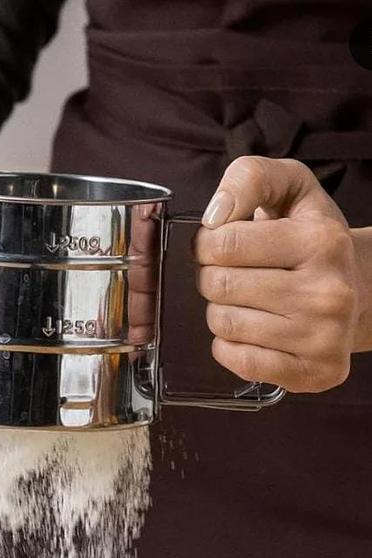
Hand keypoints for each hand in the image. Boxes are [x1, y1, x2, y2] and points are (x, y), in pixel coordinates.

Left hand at [195, 156, 365, 392]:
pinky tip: (251, 331)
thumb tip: (216, 215)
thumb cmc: (310, 240)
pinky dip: (229, 346)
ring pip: (223, 324)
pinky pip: (238, 360)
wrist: (360, 290)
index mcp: (321, 240)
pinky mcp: (313, 372)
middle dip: (213, 277)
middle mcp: (328, 292)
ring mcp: (323, 337)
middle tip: (235, 275)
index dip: (207, 243)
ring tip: (248, 302)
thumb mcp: (289, 189)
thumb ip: (249, 179)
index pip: (222, 242)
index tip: (221, 246)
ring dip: (221, 311)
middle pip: (218, 286)